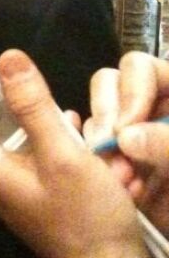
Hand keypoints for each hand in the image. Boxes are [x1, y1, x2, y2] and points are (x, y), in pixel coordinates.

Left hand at [0, 49, 149, 257]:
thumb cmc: (83, 220)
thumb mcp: (61, 155)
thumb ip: (34, 108)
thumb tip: (7, 60)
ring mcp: (11, 185)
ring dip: (8, 111)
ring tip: (23, 87)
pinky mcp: (32, 190)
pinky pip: (22, 151)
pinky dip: (33, 130)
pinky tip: (60, 121)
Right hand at [86, 51, 168, 230]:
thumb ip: (167, 145)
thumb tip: (125, 136)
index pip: (143, 70)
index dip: (131, 90)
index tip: (126, 126)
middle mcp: (155, 111)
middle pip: (113, 86)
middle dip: (108, 115)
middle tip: (109, 146)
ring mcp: (139, 138)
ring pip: (100, 119)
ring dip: (103, 145)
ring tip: (121, 177)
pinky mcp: (126, 166)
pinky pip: (96, 151)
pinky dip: (100, 167)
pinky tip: (118, 187)